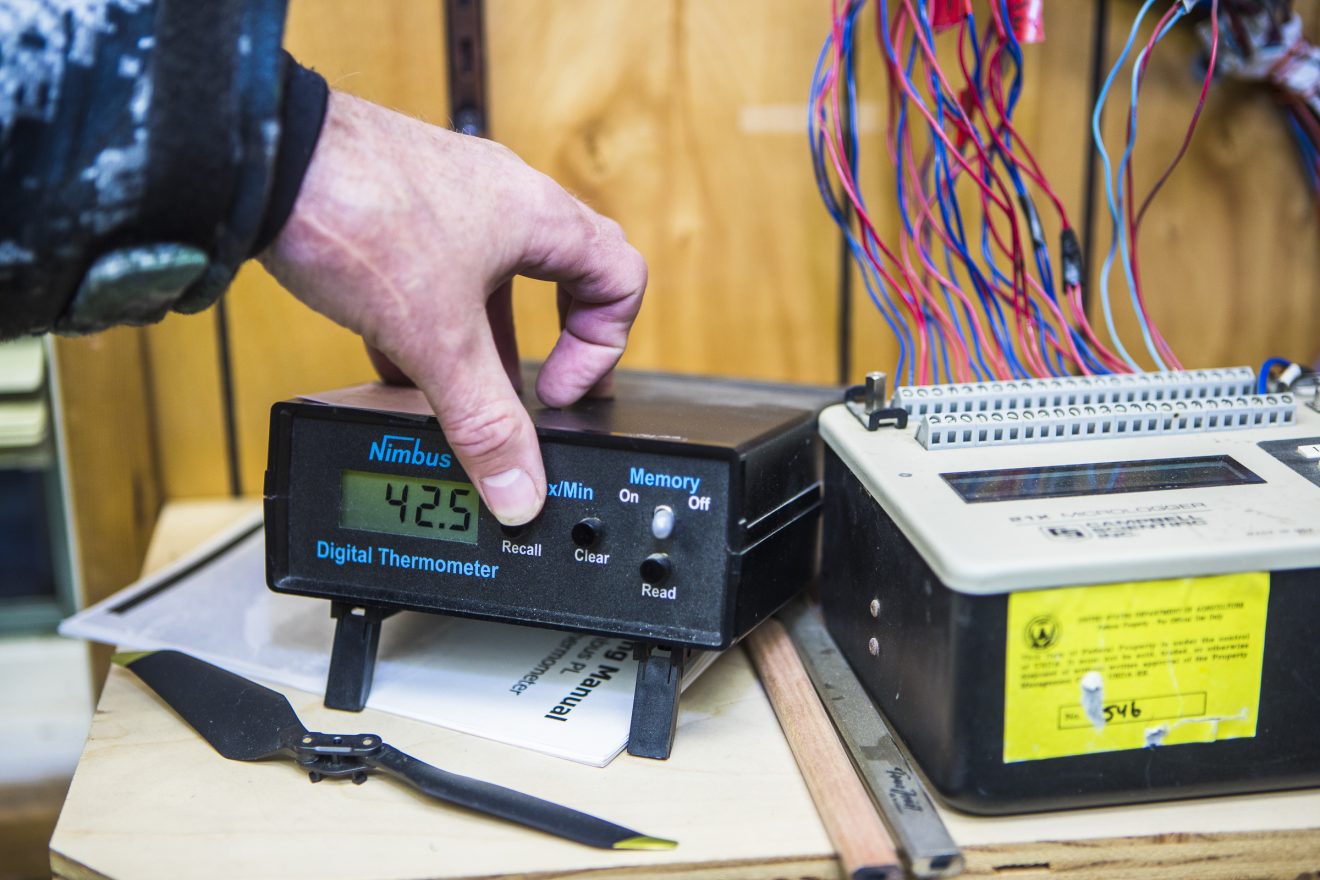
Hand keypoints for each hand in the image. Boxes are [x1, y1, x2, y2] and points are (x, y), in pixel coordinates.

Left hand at [260, 91, 646, 524]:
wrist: (263, 162)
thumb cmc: (360, 212)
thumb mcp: (437, 339)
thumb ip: (484, 420)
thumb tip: (519, 488)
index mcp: (539, 217)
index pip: (619, 279)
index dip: (601, 348)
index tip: (556, 392)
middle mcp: (502, 199)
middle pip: (566, 275)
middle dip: (553, 344)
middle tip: (538, 388)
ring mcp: (448, 200)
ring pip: (493, 279)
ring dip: (486, 341)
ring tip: (461, 392)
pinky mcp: (397, 209)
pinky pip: (436, 273)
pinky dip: (428, 323)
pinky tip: (393, 364)